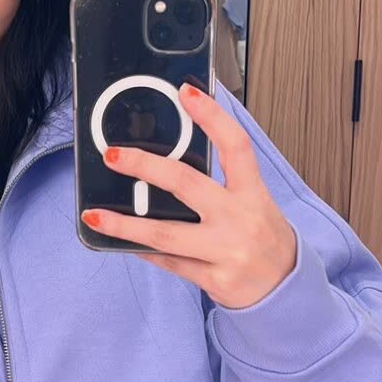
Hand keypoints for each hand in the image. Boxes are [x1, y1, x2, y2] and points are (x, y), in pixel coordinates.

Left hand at [81, 81, 296, 309]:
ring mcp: (226, 251)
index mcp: (253, 193)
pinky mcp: (214, 279)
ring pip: (166, 233)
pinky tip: (121, 242)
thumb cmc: (265, 240)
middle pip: (186, 184)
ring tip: (94, 215)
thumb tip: (170, 164)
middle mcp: (240, 219)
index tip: (186, 92)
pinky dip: (143, 251)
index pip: (235, 146)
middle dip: (145, 166)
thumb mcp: (255, 203)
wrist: (287, 289)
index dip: (212, 116)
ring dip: (125, 224)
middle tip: (113, 155)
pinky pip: (169, 262)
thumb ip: (222, 185)